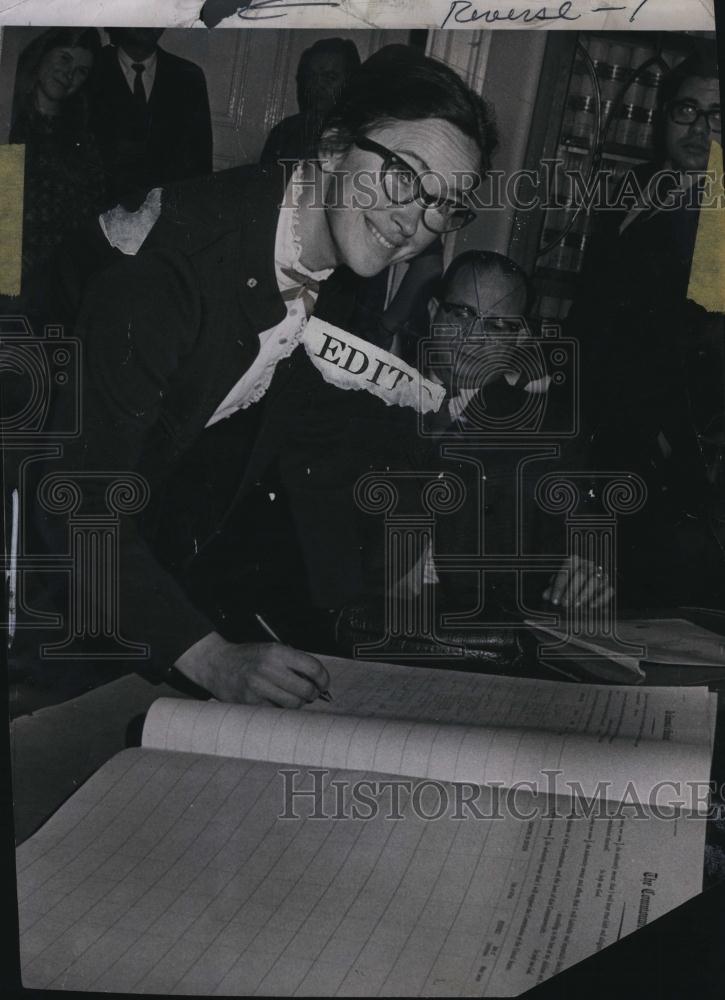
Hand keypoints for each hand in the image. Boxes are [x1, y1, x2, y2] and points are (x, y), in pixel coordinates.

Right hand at [174, 632, 328, 706]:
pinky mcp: (250, 703)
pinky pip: (277, 712)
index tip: (324, 684)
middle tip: (311, 694)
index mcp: (277, 652)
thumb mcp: (271, 650)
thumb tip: (318, 681)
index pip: (313, 668)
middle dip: (313, 694)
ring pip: (294, 704)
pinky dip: (281, 710)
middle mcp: (268, 668)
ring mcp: (258, 687)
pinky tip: (277, 702)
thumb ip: (294, 662)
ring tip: (293, 698)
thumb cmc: (248, 658)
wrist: (217, 664)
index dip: (323, 679)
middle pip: (306, 690)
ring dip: (298, 704)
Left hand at [542, 555, 612, 610]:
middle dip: (572, 590)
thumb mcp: (558, 585)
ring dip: (585, 594)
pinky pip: (607, 590)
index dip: (558, 586)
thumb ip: (552, 590)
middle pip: (581, 574)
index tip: (553, 600)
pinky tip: (591, 606)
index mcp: (574, 561)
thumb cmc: (567, 584)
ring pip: (595, 581)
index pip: (566, 570)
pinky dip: (600, 598)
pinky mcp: (608, 585)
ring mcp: (600, 574)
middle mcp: (588, 564)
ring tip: (576, 605)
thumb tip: (546, 595)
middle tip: (565, 604)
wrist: (585, 584)